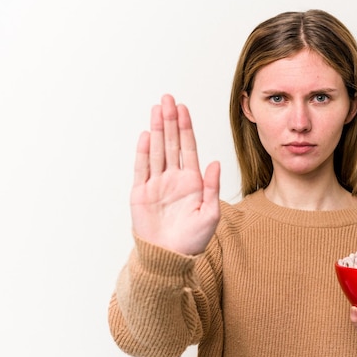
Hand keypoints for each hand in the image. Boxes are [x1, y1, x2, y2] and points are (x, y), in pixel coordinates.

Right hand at [130, 94, 220, 254]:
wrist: (170, 257)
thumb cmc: (193, 239)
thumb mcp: (210, 213)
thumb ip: (212, 187)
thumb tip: (215, 162)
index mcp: (192, 181)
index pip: (188, 148)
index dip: (185, 127)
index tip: (183, 108)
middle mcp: (173, 178)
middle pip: (171, 143)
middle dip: (170, 121)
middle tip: (167, 99)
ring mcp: (156, 184)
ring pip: (156, 150)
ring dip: (157, 130)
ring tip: (156, 109)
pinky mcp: (141, 193)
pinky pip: (141, 168)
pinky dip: (143, 152)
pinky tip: (146, 135)